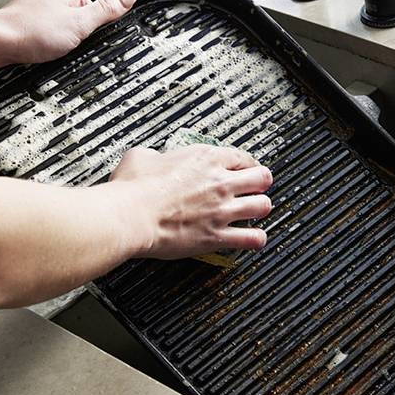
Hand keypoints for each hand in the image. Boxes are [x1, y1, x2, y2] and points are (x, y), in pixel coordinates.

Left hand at [0, 0, 136, 64]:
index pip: (91, 12)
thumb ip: (106, 11)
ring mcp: (33, 11)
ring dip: (55, 46)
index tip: (81, 39)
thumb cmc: (32, 32)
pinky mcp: (23, 26)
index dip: (90, 31)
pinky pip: (42, 40)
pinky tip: (37, 53)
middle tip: (63, 47)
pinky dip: (42, 49)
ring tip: (46, 49)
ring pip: (58, 34)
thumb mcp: (80, 23)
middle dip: (72, 40)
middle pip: (75, 24)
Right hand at [110, 144, 272, 259]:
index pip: (242, 157)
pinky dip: (256, 239)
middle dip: (260, 183)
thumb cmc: (134, 188)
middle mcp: (219, 183)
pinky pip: (251, 239)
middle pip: (261, 178)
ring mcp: (221, 210)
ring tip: (255, 212)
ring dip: (260, 208)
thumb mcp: (142, 156)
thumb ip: (156, 155)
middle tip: (255, 188)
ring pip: (262, 206)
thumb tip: (153, 158)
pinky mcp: (217, 235)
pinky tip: (254, 238)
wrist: (131, 215)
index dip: (246, 164)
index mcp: (205, 159)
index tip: (244, 169)